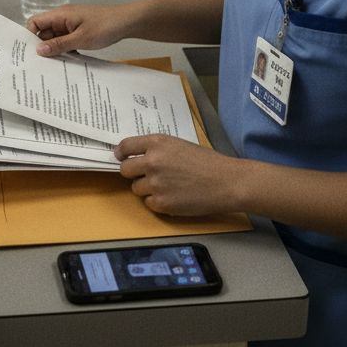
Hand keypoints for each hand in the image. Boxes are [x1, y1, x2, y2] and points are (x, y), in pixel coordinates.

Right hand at [26, 3, 138, 56]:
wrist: (127, 22)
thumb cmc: (105, 26)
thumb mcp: (80, 39)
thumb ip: (58, 44)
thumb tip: (39, 50)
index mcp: (60, 15)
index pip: (35, 22)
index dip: (29, 36)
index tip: (29, 52)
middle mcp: (63, 18)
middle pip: (44, 32)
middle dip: (42, 46)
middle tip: (41, 64)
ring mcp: (71, 24)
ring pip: (55, 38)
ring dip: (55, 49)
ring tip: (54, 65)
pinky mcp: (79, 30)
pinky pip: (66, 40)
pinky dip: (65, 49)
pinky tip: (68, 60)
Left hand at [115, 134, 243, 215]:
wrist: (226, 182)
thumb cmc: (207, 163)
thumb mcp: (180, 145)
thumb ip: (158, 149)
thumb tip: (139, 156)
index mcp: (157, 143)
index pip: (125, 146)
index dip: (121, 153)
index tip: (120, 157)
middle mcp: (152, 162)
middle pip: (125, 170)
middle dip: (133, 173)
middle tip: (146, 175)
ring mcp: (155, 183)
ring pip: (136, 188)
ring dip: (147, 189)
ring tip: (168, 186)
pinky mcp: (161, 203)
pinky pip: (148, 203)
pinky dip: (158, 202)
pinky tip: (174, 196)